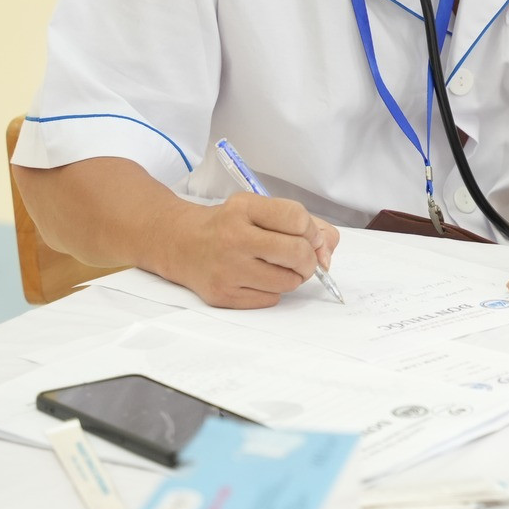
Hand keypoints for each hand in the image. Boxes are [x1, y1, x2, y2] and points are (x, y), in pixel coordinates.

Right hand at [167, 192, 340, 309]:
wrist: (181, 243)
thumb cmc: (230, 225)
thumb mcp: (261, 210)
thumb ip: (305, 225)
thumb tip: (327, 254)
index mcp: (244, 208)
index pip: (297, 219)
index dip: (312, 232)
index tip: (308, 238)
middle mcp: (233, 237)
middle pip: (298, 253)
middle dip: (309, 260)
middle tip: (301, 260)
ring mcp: (226, 268)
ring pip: (288, 282)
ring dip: (291, 278)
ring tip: (275, 268)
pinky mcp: (222, 295)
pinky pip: (270, 300)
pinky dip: (272, 291)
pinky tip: (256, 279)